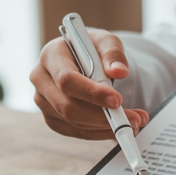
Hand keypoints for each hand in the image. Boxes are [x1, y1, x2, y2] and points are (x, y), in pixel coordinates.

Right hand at [30, 29, 148, 139]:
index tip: (117, 101)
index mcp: (50, 55)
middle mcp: (41, 79)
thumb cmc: (92, 48)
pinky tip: (117, 128)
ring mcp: (43, 102)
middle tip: (132, 119)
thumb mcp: (105, 41)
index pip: (67, 80)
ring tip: (133, 122)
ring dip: (105, 127)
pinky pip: (76, 132)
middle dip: (102, 116)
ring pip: (73, 123)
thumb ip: (113, 53)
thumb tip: (120, 72)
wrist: (82, 59)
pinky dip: (99, 133)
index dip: (92, 93)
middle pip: (67, 107)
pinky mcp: (52, 118)